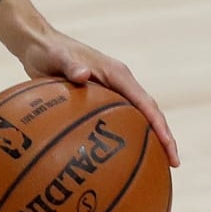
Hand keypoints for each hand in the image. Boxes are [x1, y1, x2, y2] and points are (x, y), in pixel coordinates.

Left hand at [18, 30, 180, 167]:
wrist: (37, 45)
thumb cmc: (47, 50)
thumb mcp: (56, 56)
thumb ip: (69, 64)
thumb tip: (82, 75)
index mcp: (117, 73)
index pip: (145, 102)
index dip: (159, 125)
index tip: (169, 146)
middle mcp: (120, 83)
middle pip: (148, 113)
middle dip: (163, 137)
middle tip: (173, 164)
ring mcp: (112, 91)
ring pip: (137, 118)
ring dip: (148, 139)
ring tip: (156, 167)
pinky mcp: (101, 98)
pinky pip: (118, 120)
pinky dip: (125, 137)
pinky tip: (121, 159)